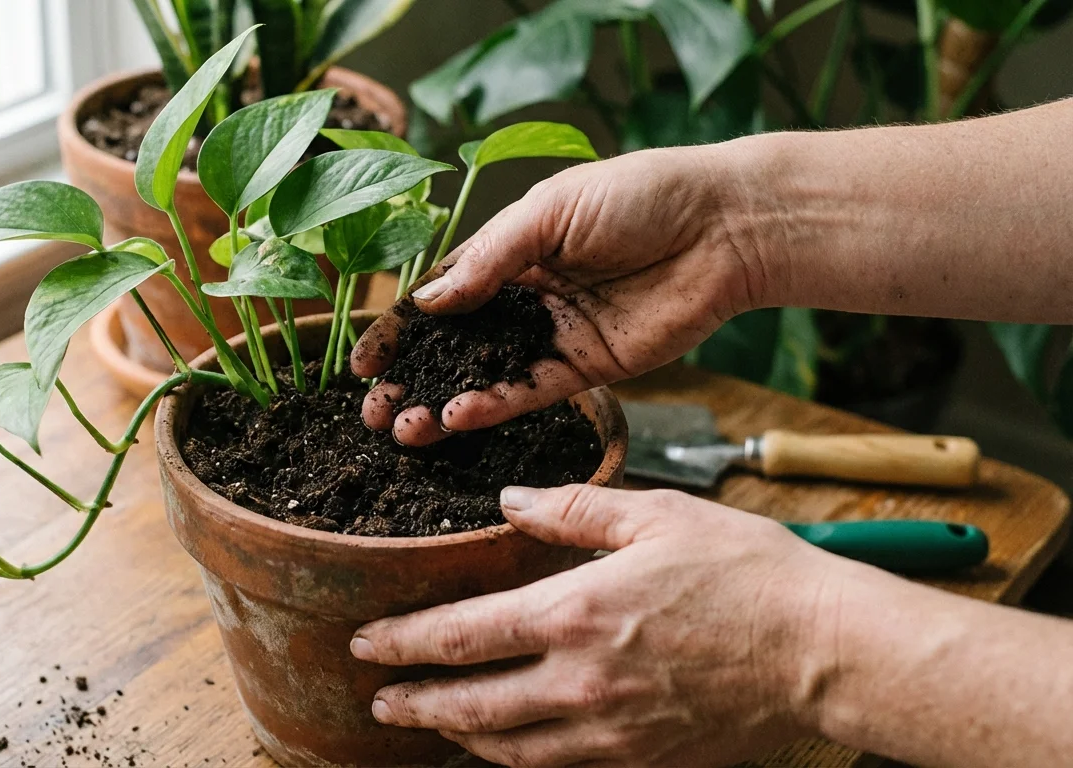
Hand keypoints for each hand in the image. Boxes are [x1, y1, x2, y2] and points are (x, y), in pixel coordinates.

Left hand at [351, 484, 855, 767]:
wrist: (826, 652)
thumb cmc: (749, 573)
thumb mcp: (658, 516)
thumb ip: (574, 509)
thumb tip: (512, 501)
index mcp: (573, 614)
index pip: (458, 636)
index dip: (402, 641)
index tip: (366, 640)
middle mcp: (578, 683)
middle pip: (467, 705)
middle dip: (411, 702)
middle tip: (377, 698)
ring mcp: (609, 731)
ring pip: (507, 749)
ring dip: (457, 736)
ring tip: (430, 723)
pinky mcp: (642, 759)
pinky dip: (517, 758)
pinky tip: (507, 746)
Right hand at [352, 147, 768, 445]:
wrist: (724, 226)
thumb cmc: (640, 195)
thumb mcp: (549, 212)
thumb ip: (488, 260)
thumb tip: (426, 303)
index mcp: (510, 251)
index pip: (440, 296)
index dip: (400, 329)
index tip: (362, 362)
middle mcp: (526, 296)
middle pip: (454, 346)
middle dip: (410, 379)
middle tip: (371, 413)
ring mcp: (555, 334)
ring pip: (486, 377)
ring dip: (442, 404)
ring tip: (403, 430)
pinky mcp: (589, 367)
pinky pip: (532, 392)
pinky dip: (493, 407)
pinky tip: (457, 419)